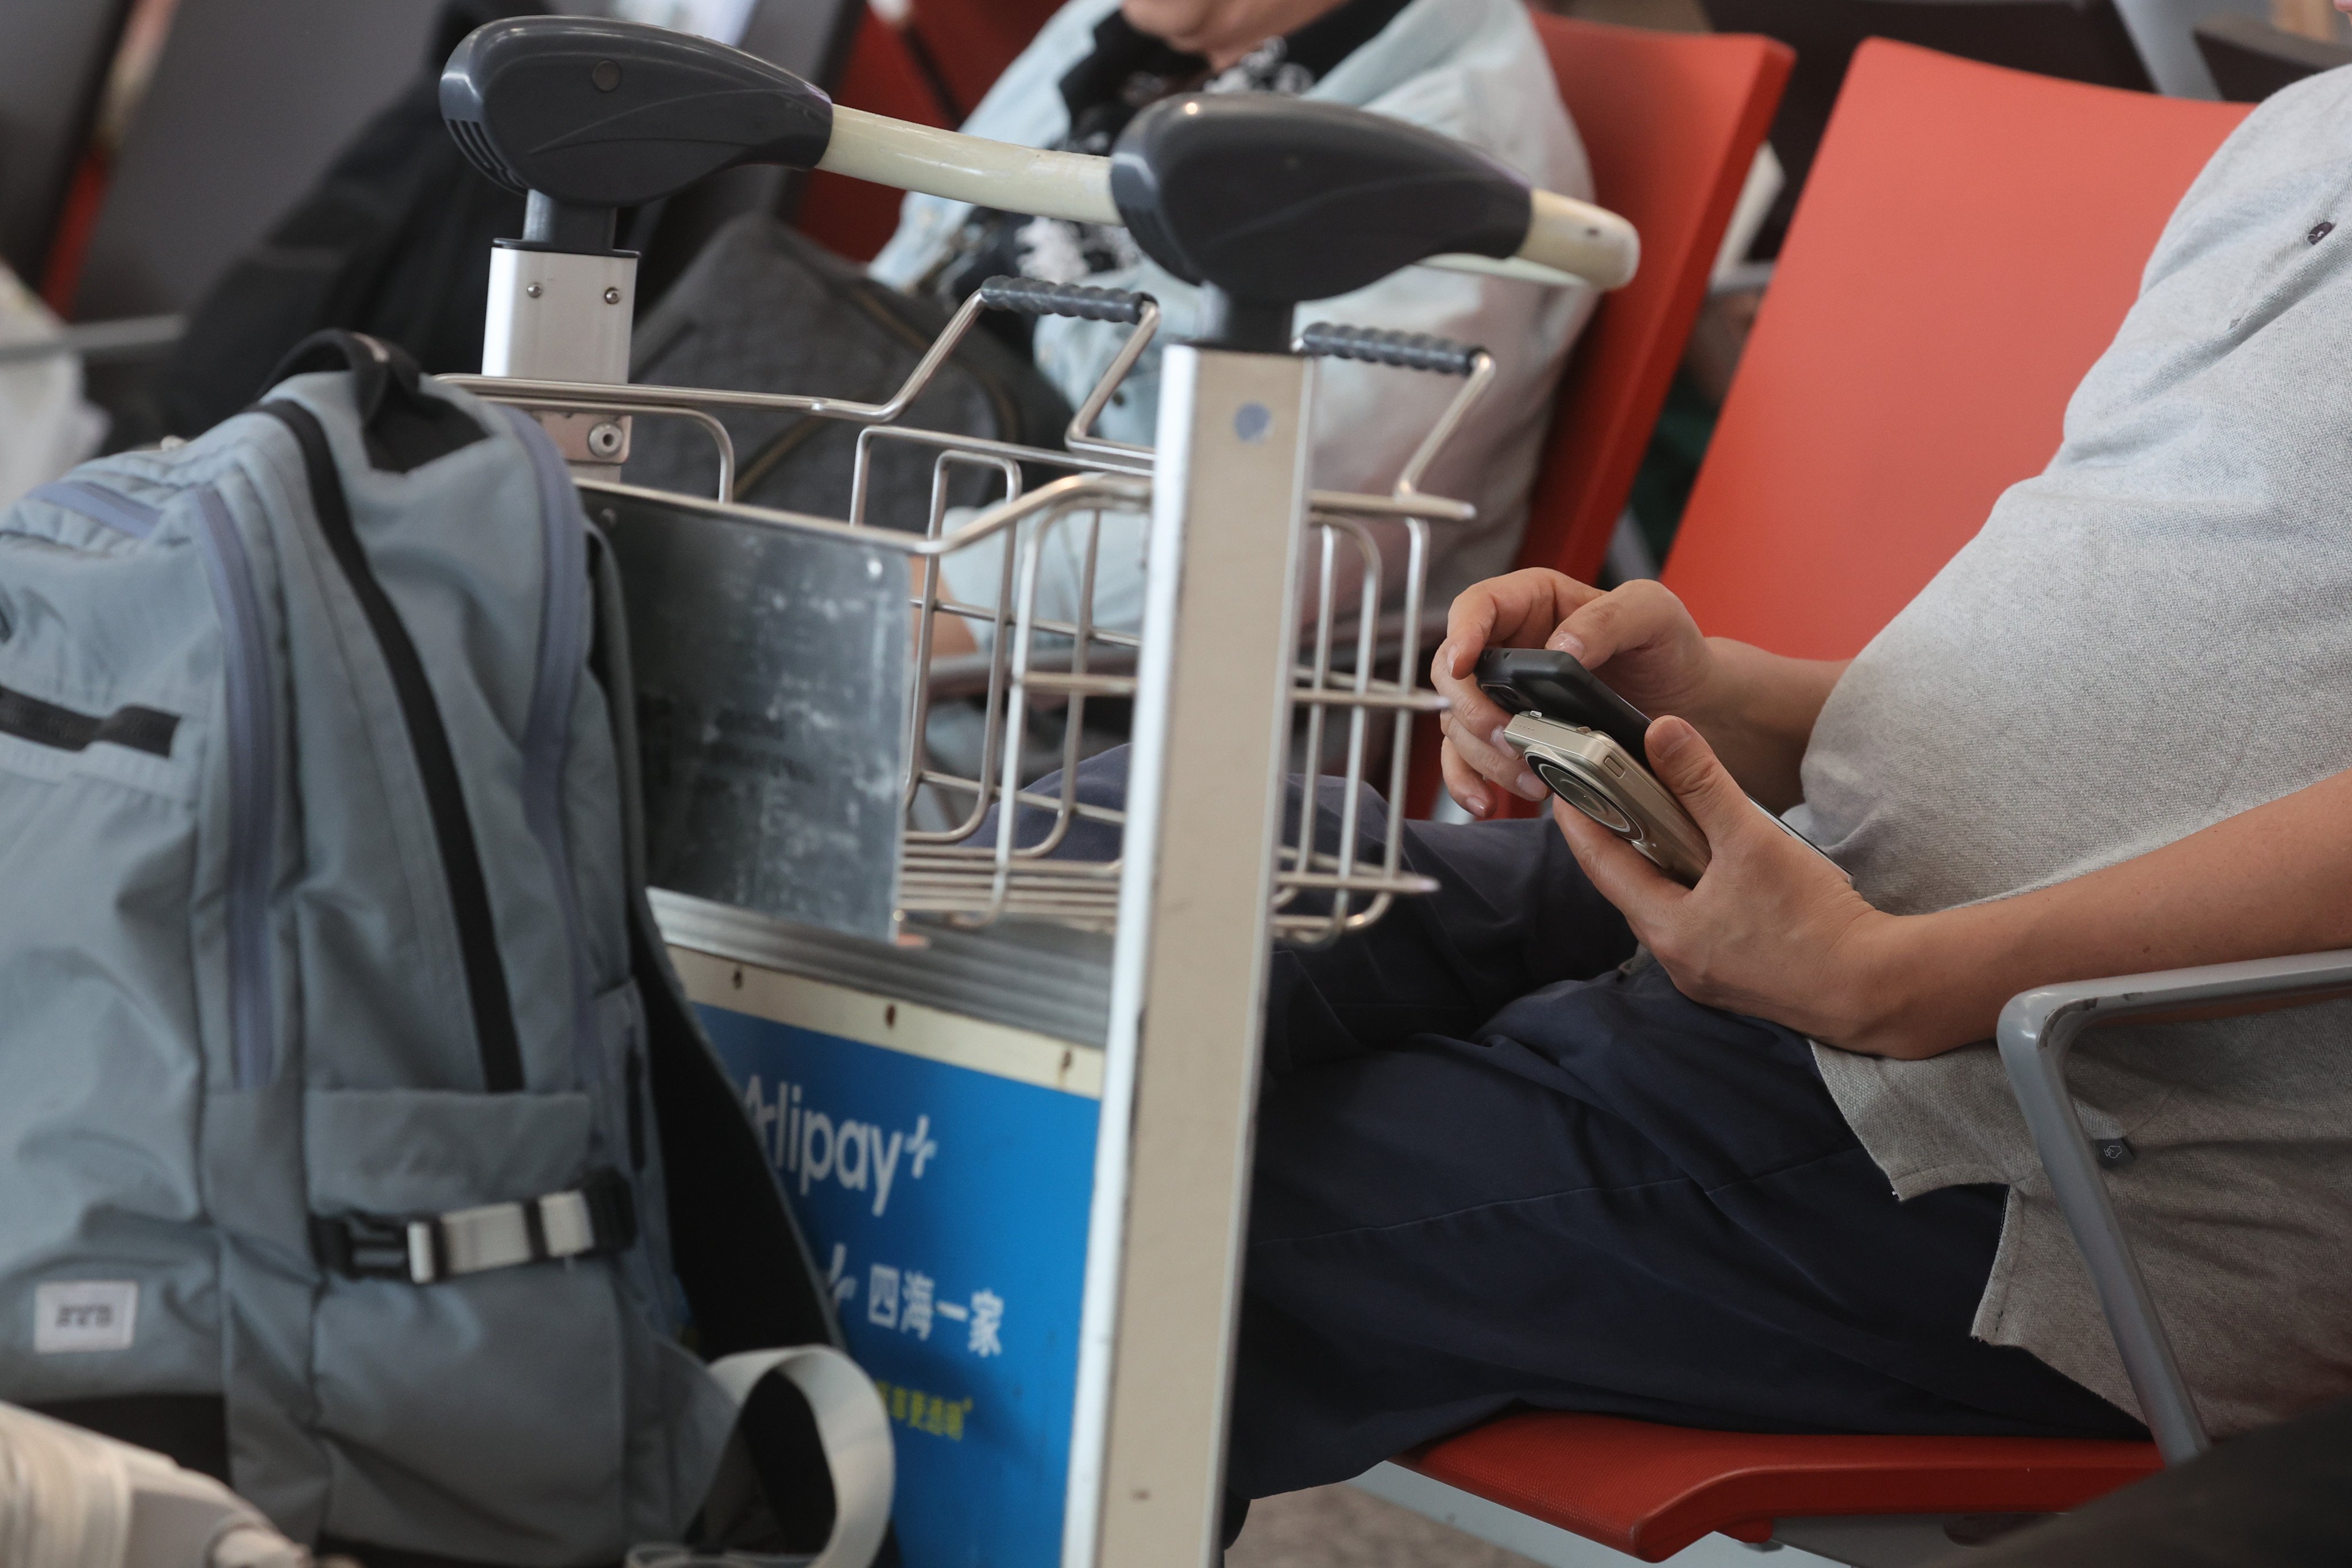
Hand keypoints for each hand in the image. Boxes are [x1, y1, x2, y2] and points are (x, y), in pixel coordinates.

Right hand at [1431, 571, 1722, 817]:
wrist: (1689, 708)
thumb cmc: (1670, 649)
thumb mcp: (1653, 614)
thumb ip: (1608, 618)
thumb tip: (1558, 649)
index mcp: (1533, 602)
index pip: (1476, 607)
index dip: (1461, 634)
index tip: (1463, 665)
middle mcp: (1509, 648)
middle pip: (1455, 675)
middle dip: (1472, 711)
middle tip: (1508, 737)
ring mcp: (1504, 696)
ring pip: (1459, 724)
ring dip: (1484, 756)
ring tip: (1529, 779)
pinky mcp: (1510, 739)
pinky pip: (1468, 761)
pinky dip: (1469, 783)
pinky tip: (1487, 800)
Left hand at [1554, 715, 1912, 1051]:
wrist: (1876, 989)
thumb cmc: (1814, 920)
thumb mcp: (1752, 839)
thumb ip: (1702, 783)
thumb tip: (1661, 732)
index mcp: (1666, 928)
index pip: (1599, 864)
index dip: (1579, 819)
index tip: (1562, 784)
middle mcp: (1675, 958)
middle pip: (1630, 885)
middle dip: (1622, 837)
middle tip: (1613, 792)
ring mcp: (1704, 973)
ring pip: (1666, 904)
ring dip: (1663, 862)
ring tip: (1666, 818)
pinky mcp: (1735, 977)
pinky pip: (1697, 922)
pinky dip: (1694, 888)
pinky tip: (1715, 866)